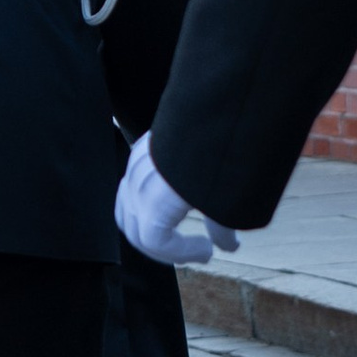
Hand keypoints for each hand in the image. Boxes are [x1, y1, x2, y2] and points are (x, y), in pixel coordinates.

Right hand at [115, 131, 239, 267]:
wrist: (224, 103)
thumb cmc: (228, 152)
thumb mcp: (229, 198)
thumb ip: (222, 226)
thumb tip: (227, 246)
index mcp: (159, 198)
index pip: (153, 239)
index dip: (178, 253)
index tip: (207, 251)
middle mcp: (142, 181)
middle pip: (133, 228)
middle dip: (161, 247)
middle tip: (189, 250)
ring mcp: (138, 162)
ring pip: (127, 204)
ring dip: (149, 224)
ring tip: (177, 228)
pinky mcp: (144, 146)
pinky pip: (130, 180)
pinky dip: (142, 199)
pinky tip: (166, 198)